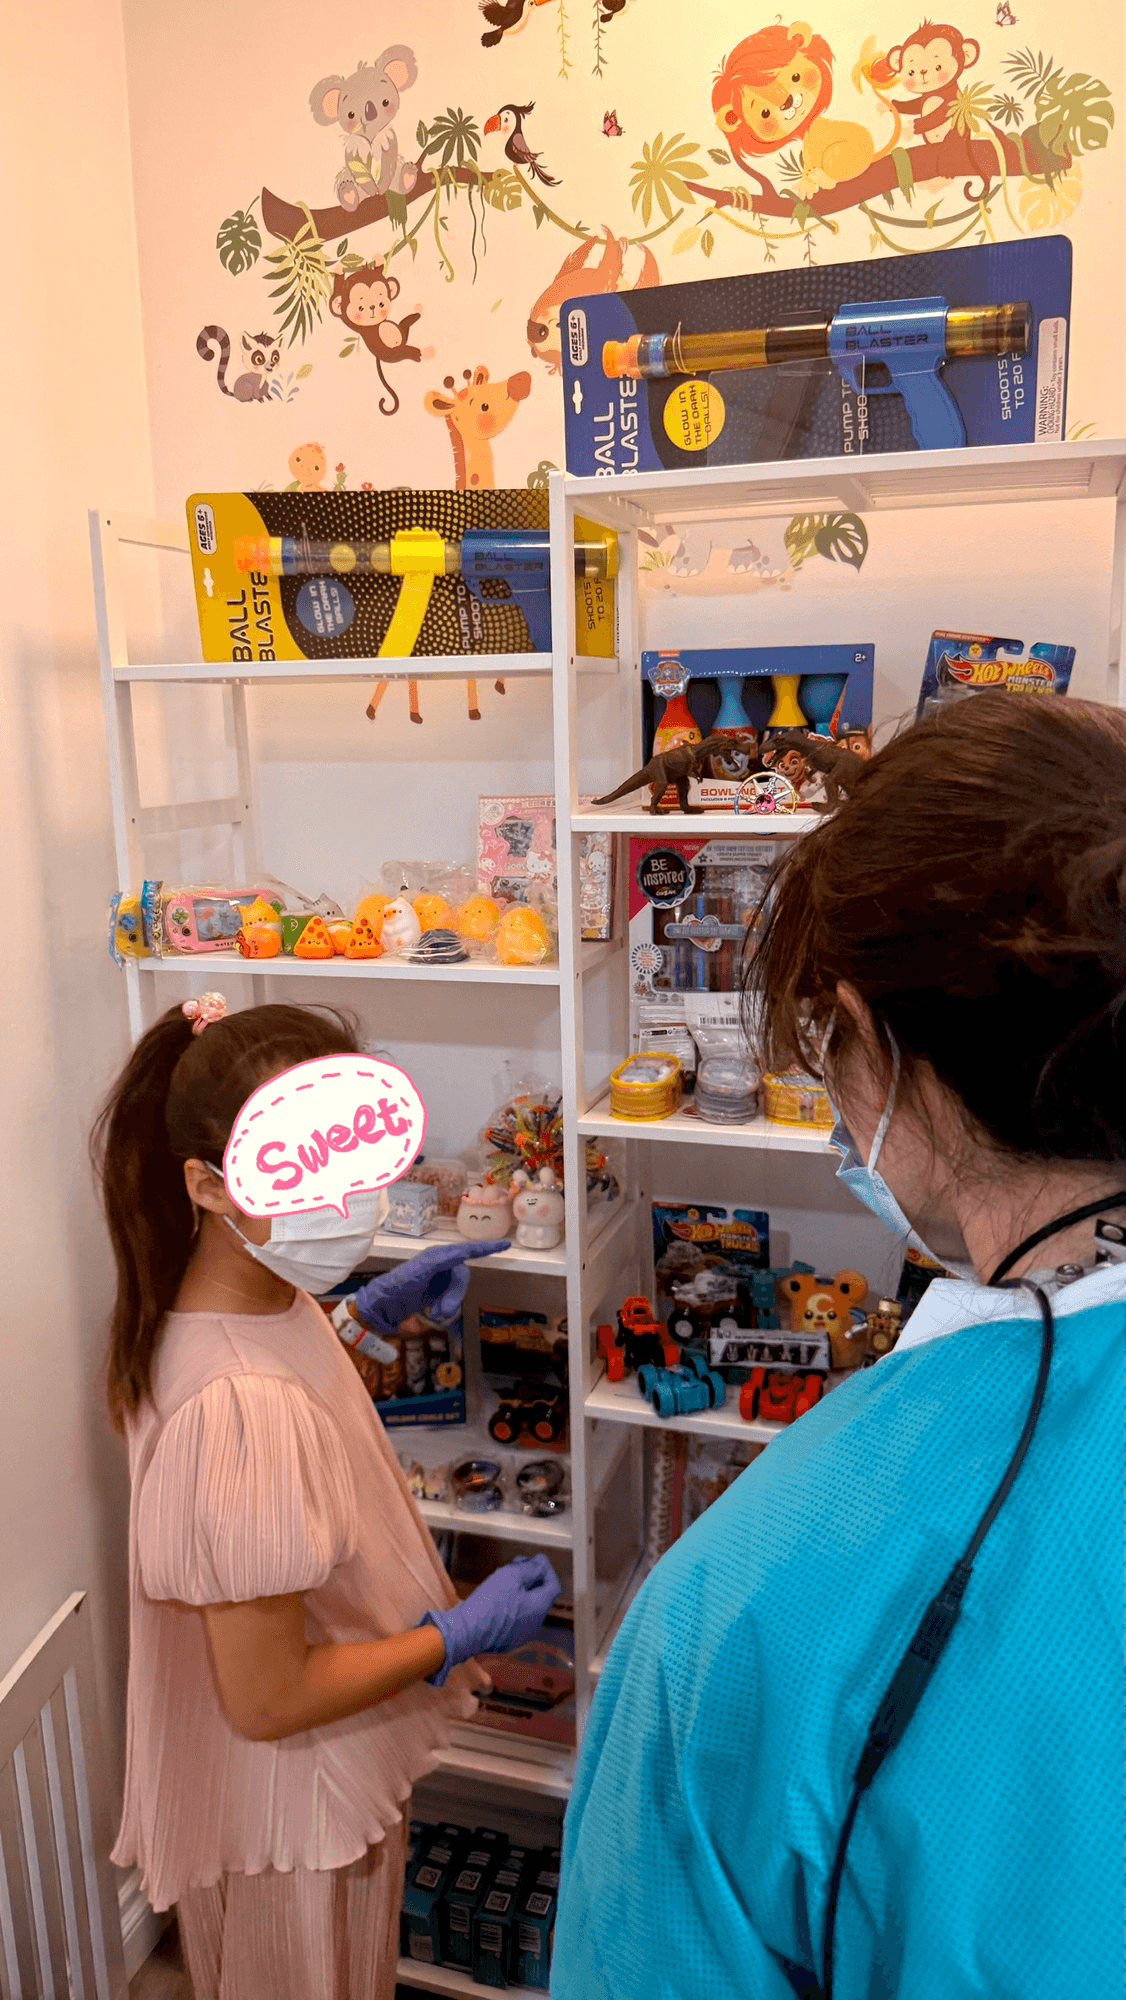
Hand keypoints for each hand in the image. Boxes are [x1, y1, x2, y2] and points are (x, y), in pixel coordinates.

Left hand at [350, 1239, 507, 1335]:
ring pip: (458, 1290)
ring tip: (436, 1314)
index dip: (485, 1249)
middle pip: (462, 1276)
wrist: (381, 1306)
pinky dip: (446, 1307)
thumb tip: (459, 1252)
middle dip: (456, 1295)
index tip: (504, 1246)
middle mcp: (439, 1265)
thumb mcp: (417, 1272)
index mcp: (436, 1256)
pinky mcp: (436, 1292)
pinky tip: (434, 1313)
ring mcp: (438, 1279)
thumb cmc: (396, 1286)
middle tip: (444, 1312)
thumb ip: (438, 1261)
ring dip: (450, 1303)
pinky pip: (451, 1298)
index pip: (465, 1250)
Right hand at [421, 1555, 561, 1686]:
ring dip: (521, 1591)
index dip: (547, 1570)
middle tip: (518, 1565)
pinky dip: (512, 1605)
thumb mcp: (510, 1576)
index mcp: (539, 1609)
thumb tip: (540, 1565)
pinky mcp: (506, 1640)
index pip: (553, 1586)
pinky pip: (515, 1619)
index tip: (538, 1559)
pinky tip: (497, 1597)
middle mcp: (534, 1625)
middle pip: (540, 1596)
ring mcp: (520, 1635)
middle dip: (532, 1578)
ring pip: (527, 1608)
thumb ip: (530, 1569)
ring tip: (505, 1579)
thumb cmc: (489, 1603)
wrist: (465, 1632)